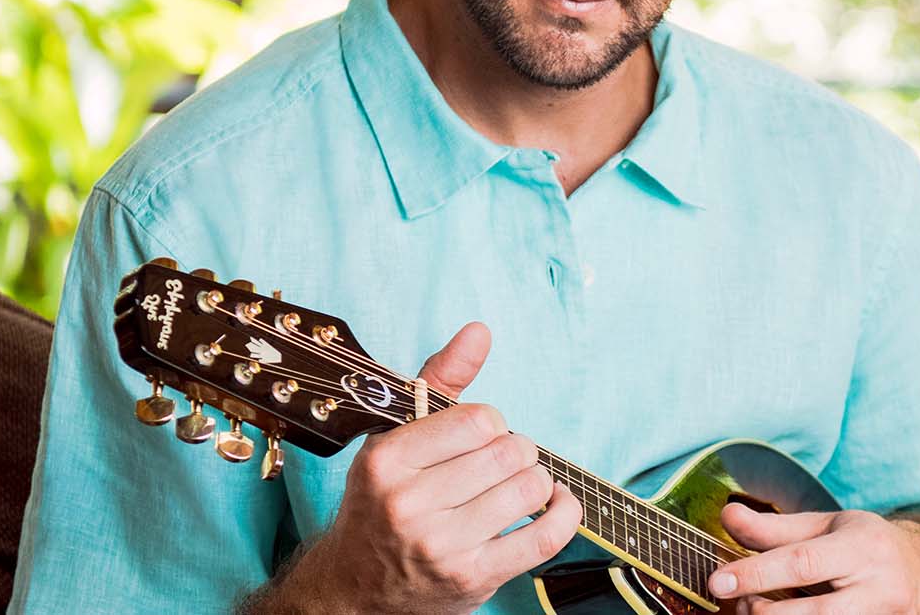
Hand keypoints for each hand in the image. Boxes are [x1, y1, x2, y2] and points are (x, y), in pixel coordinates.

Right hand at [286, 323, 583, 614]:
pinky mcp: (473, 579)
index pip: (478, 420)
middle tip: (498, 465)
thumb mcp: (395, 437)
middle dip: (515, 452)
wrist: (355, 589)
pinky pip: (545, 536)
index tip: (479, 437)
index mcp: (387, 463)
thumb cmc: (382, 503)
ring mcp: (442, 548)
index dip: (490, 424)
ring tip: (515, 487)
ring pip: (530, 489)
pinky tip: (554, 504)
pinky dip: (564, 514)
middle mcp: (409, 506)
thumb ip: (440, 380)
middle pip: (509, 453)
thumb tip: (479, 331)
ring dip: (535, 482)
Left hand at [709, 504, 919, 613]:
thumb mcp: (827, 527)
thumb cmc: (868, 548)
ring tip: (762, 609)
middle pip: (809, 613)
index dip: (757, 573)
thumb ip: (775, 528)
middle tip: (738, 601)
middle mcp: (878, 590)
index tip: (719, 581)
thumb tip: (728, 515)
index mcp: (864, 548)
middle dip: (762, 611)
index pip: (804, 562)